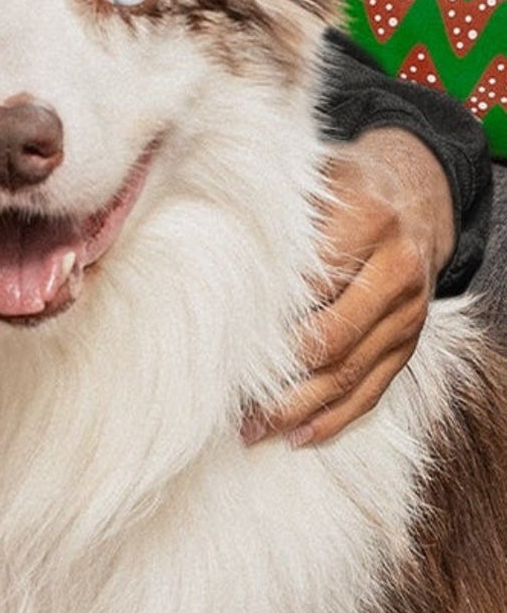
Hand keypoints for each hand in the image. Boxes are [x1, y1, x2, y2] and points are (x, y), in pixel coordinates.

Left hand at [245, 128, 454, 447]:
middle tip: (228, 398)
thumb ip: (267, 206)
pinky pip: (376, 389)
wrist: (413, 196)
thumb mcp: (308, 177)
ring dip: (299, 408)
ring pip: (351, 373)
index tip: (216, 340)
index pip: (307, 280)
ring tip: (251, 429)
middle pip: (331, 336)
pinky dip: (336, 417)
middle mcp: (396, 269)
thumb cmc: (338, 187)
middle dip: (277, 374)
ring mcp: (408, 312)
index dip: (263, 314)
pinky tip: (299, 435)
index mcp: (366, 219)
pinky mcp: (411, 342)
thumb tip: (199, 237)